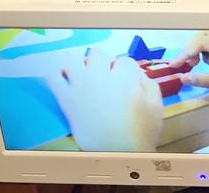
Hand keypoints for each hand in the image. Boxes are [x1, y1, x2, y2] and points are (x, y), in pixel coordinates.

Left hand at [46, 47, 162, 151]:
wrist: (118, 155)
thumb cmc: (140, 132)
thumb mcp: (156, 104)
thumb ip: (148, 83)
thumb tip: (136, 74)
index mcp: (123, 77)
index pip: (125, 60)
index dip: (128, 71)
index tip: (129, 82)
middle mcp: (99, 77)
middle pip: (99, 53)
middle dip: (106, 62)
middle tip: (109, 77)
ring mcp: (80, 87)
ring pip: (72, 56)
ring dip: (81, 62)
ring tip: (87, 73)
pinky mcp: (66, 100)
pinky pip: (52, 76)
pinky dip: (58, 74)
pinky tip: (68, 80)